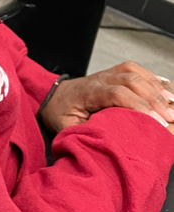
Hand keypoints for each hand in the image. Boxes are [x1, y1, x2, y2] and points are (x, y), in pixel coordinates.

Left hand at [40, 62, 173, 134]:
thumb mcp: (67, 129)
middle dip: (153, 99)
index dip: (139, 107)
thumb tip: (105, 143)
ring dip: (155, 87)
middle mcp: (99, 79)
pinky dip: (151, 77)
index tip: (157, 123)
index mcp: (88, 93)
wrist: (50, 96)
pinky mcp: (112, 73)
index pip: (117, 94)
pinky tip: (165, 88)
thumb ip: (86, 134)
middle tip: (170, 118)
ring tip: (171, 104)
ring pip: (134, 72)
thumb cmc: (60, 114)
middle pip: (131, 81)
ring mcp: (106, 74)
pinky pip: (134, 69)